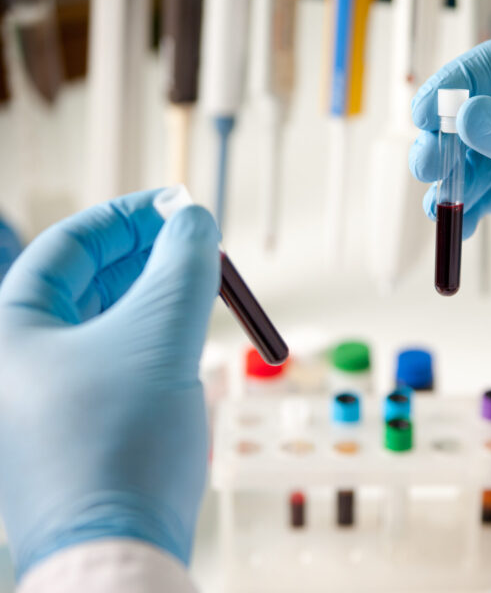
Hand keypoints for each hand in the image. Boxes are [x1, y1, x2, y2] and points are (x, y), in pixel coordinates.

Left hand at [0, 190, 219, 576]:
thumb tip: (195, 218)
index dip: (132, 217)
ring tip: (202, 293)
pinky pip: (111, 366)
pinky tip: (184, 344)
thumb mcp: (160, 336)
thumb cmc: (119, 444)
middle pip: (86, 284)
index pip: (71, 246)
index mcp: (8, 328)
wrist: (113, 554)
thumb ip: (183, 267)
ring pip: (103, 327)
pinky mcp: (71, 434)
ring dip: (155, 302)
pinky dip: (150, 344)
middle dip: (149, 261)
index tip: (182, 205)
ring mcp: (39, 402)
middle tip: (201, 249)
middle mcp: (13, 362)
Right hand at [410, 40, 490, 334]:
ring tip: (438, 201)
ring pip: (473, 153)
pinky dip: (464, 204)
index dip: (459, 83)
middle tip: (425, 163)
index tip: (427, 113)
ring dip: (449, 174)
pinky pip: (483, 190)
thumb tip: (467, 116)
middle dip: (445, 134)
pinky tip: (456, 221)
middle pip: (477, 109)